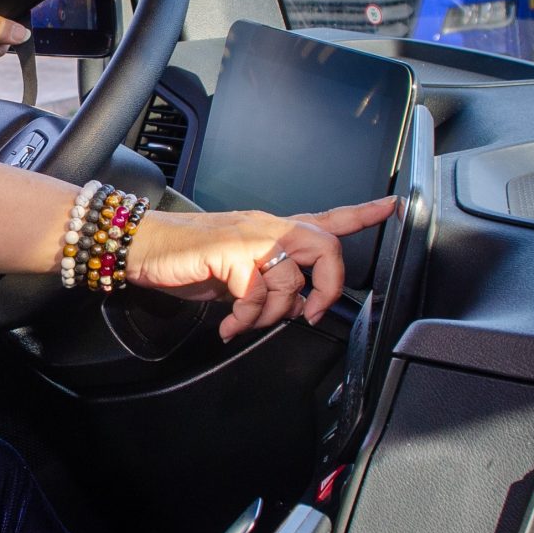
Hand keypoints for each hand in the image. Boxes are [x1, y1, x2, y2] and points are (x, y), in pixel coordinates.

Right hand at [126, 197, 400, 340]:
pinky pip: (257, 294)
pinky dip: (246, 319)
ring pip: (291, 281)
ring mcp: (250, 236)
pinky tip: (230, 326)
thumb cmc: (184, 259)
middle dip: (328, 287)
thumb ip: (268, 284)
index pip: (325, 217)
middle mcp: (267, 226)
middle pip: (324, 246)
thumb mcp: (236, 274)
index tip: (391, 206)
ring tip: (245, 323)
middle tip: (312, 314)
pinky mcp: (231, 251)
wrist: (141, 247)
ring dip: (271, 315)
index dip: (361, 214)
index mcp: (271, 229)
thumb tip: (296, 307)